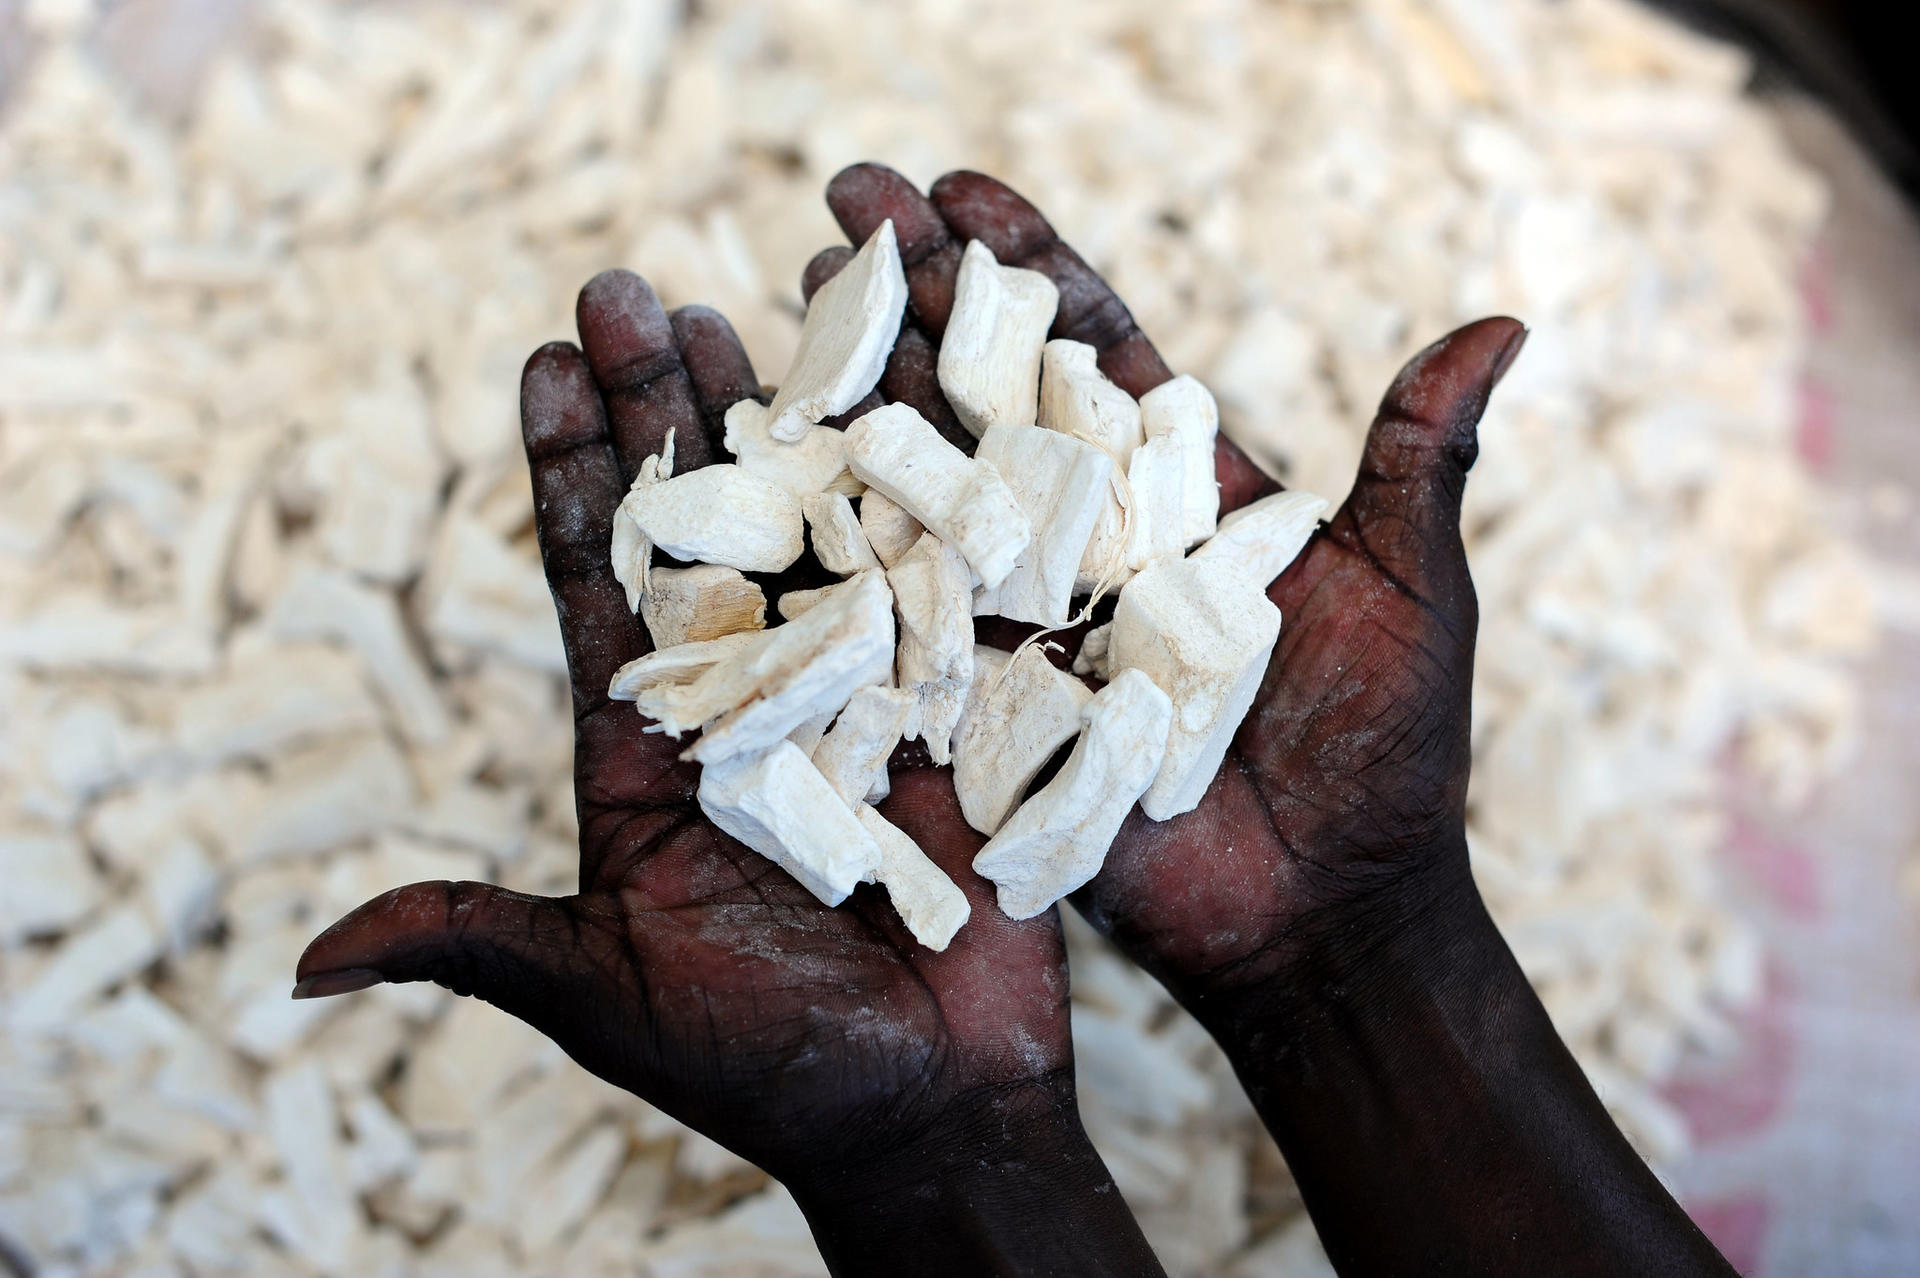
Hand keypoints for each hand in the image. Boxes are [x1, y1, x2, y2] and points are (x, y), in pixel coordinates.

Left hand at [296, 271, 1162, 1273]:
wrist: (936, 1107)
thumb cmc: (770, 1069)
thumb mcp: (611, 998)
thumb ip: (484, 940)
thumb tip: (312, 961)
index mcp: (654, 749)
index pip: (597, 583)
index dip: (566, 475)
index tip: (539, 364)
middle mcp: (749, 699)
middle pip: (698, 525)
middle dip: (659, 408)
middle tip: (625, 287)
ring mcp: (857, 691)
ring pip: (814, 525)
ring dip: (782, 416)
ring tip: (745, 303)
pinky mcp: (955, 702)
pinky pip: (938, 576)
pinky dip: (924, 483)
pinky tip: (905, 389)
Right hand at [822, 164, 1730, 1275]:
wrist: (1322, 909)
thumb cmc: (1382, 752)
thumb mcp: (1408, 588)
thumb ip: (1418, 457)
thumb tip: (1505, 321)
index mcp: (1176, 494)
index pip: (1090, 352)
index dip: (1024, 269)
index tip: (956, 193)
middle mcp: (1086, 543)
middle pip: (986, 397)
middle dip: (913, 302)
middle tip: (844, 213)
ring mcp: (1027, 620)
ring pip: (931, 491)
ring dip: (862, 394)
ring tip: (794, 304)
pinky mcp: (988, 703)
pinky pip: (908, 618)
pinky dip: (848, 547)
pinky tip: (778, 467)